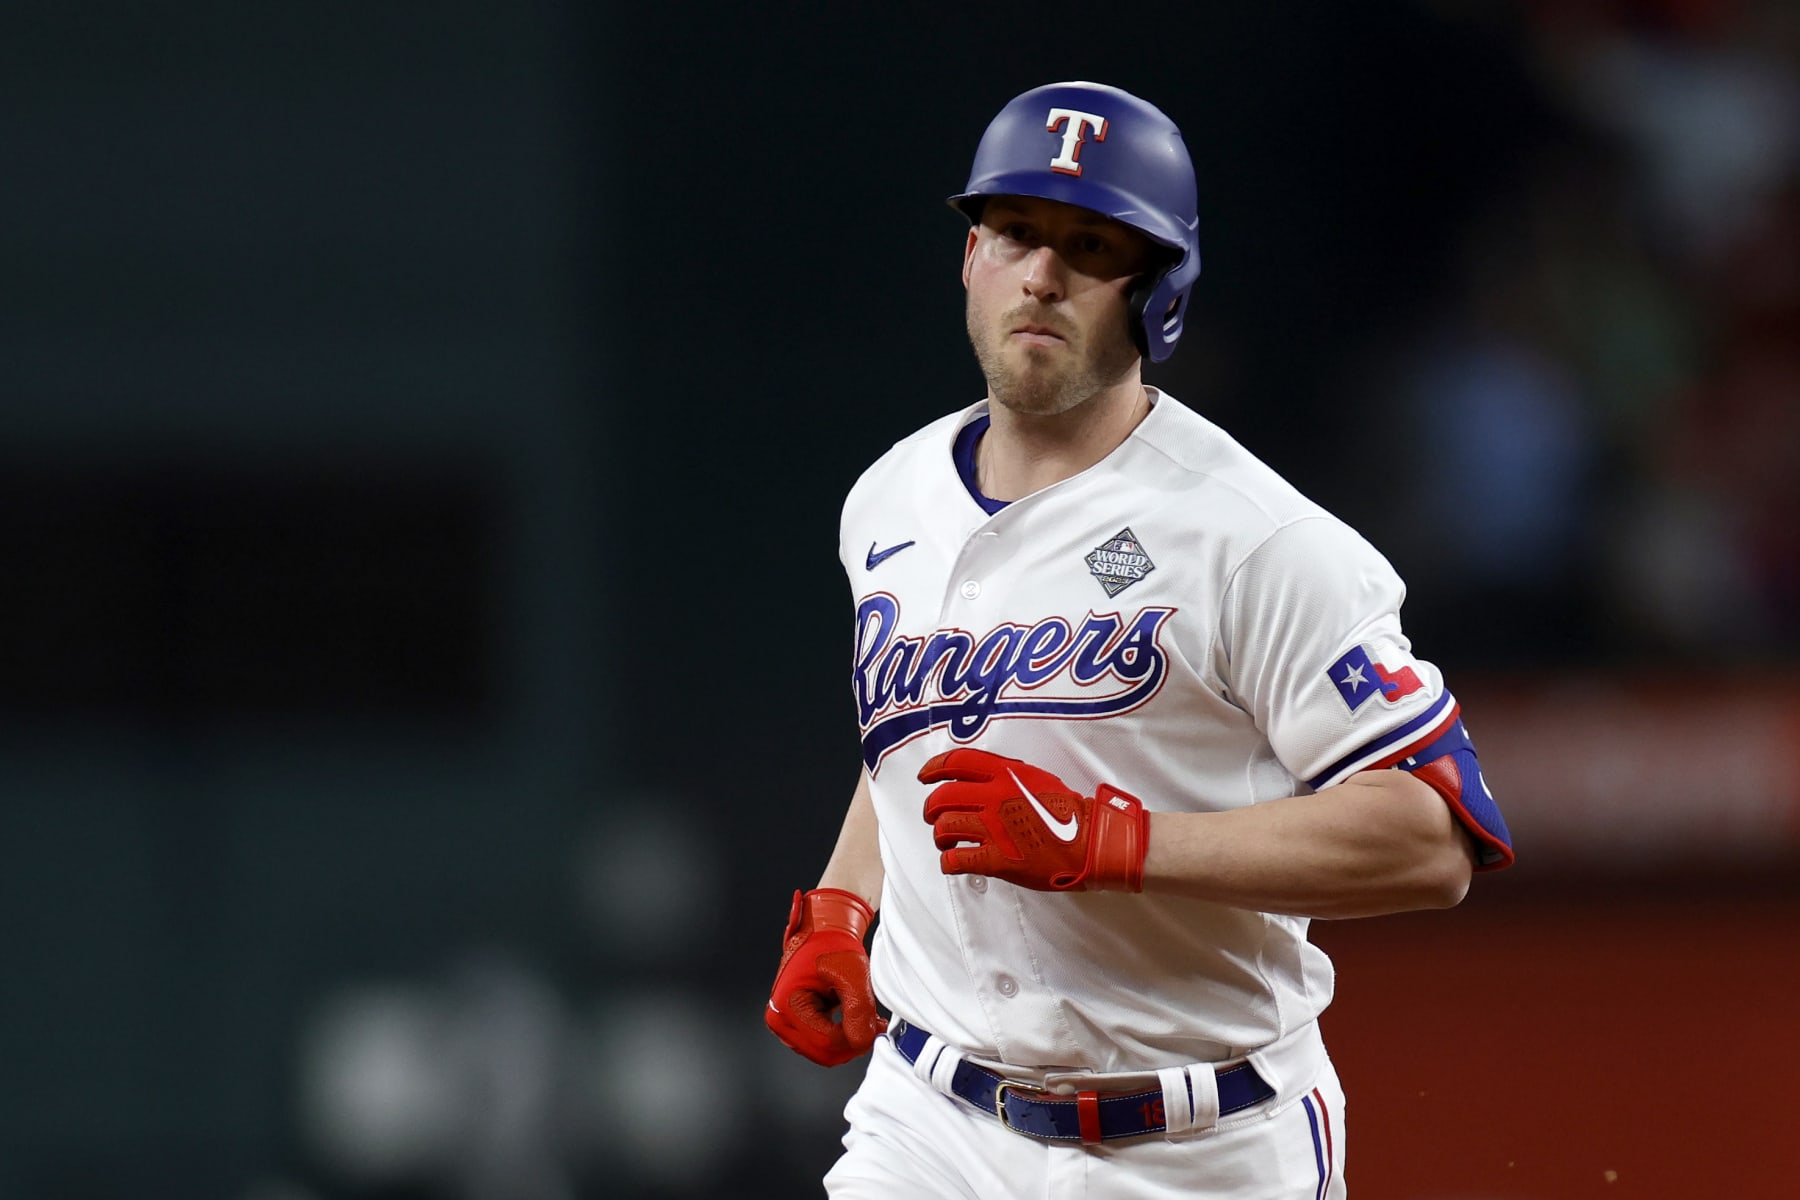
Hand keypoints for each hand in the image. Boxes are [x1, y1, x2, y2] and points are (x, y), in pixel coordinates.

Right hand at [764, 888, 887, 1065]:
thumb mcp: (853, 974)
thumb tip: (862, 1042)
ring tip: (867, 1020)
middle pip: (823, 1053)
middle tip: (875, 1026)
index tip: (877, 1026)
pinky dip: (840, 1037)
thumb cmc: (832, 945)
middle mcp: (779, 1018)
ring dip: (847, 1041)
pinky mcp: (795, 1024)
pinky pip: (821, 1043)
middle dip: (852, 1044)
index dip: (855, 1039)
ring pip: (823, 1052)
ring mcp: (784, 1023)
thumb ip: (859, 1011)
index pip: (826, 1042)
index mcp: (786, 1004)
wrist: (823, 931)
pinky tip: (855, 1021)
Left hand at [918, 748, 1148, 891]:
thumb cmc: (1066, 811)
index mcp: (1004, 774)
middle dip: (931, 809)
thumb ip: (1005, 774)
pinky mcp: (997, 859)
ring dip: (940, 836)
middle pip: (943, 798)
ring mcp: (993, 829)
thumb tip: (980, 776)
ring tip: (946, 841)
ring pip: (945, 828)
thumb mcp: (1036, 777)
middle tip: (933, 817)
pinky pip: (957, 859)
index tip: (924, 776)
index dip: (933, 768)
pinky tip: (953, 862)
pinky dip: (949, 862)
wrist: (1090, 841)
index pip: (955, 762)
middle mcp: (993, 797)